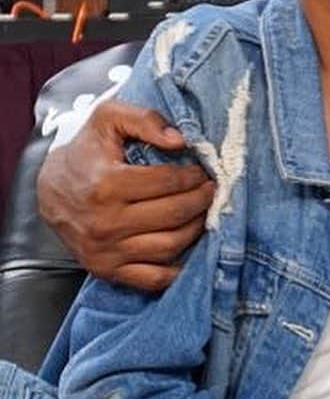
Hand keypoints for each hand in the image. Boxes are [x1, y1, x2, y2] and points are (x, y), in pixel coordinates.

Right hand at [36, 99, 214, 291]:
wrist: (50, 189)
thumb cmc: (86, 151)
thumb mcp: (108, 119)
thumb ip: (145, 119)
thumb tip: (180, 140)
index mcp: (106, 184)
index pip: (168, 182)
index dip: (194, 176)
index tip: (203, 172)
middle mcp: (105, 222)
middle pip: (174, 215)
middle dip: (202, 200)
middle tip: (211, 190)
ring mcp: (106, 251)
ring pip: (170, 246)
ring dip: (196, 228)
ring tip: (202, 211)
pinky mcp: (107, 270)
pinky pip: (154, 278)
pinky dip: (179, 267)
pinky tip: (189, 245)